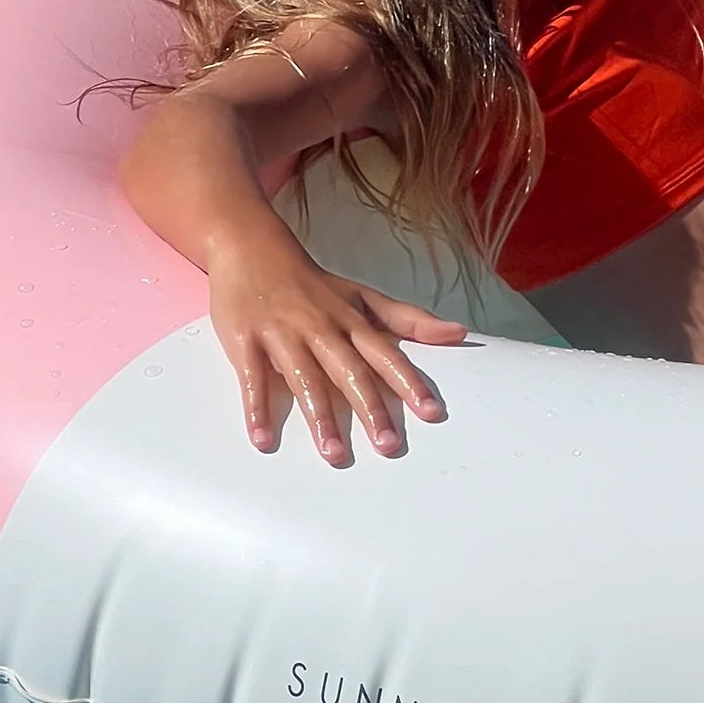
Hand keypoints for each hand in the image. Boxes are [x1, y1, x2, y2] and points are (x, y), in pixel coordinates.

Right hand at [209, 240, 465, 466]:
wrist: (252, 249)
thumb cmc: (315, 284)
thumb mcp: (363, 297)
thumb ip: (408, 320)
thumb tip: (459, 332)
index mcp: (351, 322)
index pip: (386, 356)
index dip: (409, 383)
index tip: (431, 413)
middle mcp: (321, 329)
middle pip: (350, 372)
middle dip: (370, 409)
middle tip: (388, 446)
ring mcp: (282, 335)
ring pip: (305, 378)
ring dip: (320, 417)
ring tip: (334, 454)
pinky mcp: (245, 341)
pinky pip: (252, 378)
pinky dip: (256, 408)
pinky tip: (262, 439)